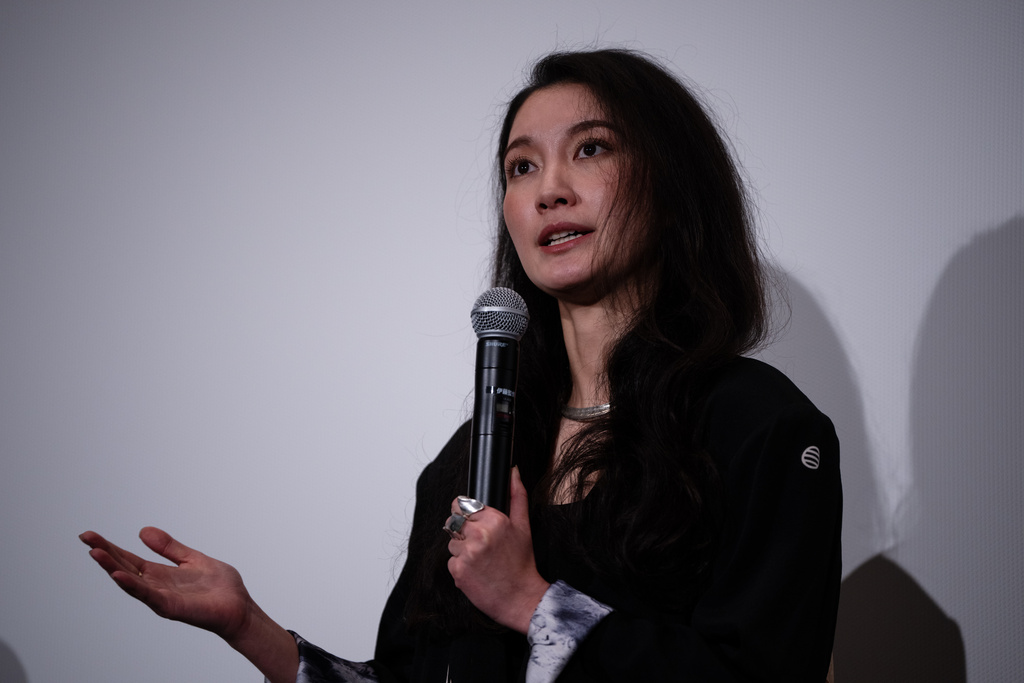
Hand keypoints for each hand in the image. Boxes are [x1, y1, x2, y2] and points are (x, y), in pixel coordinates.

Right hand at [79, 527, 251, 641]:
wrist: (240, 607)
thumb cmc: (220, 587)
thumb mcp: (192, 559)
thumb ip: (169, 548)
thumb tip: (142, 531)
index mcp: (161, 574)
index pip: (129, 559)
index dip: (111, 547)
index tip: (90, 536)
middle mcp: (157, 586)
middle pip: (124, 568)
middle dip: (105, 554)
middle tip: (85, 538)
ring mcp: (162, 597)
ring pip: (131, 581)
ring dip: (112, 568)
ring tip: (95, 553)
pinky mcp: (172, 607)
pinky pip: (149, 595)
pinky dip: (133, 586)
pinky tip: (118, 575)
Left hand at [447, 467, 550, 633]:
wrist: (521, 599)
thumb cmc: (522, 564)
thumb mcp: (523, 526)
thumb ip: (517, 496)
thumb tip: (513, 472)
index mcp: (494, 520)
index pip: (461, 504)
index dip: (465, 512)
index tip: (473, 521)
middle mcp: (479, 535)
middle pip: (453, 522)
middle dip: (463, 531)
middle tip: (481, 544)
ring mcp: (467, 554)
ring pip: (451, 543)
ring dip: (462, 550)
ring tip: (482, 560)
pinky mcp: (458, 572)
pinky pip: (451, 562)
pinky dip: (461, 567)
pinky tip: (477, 572)